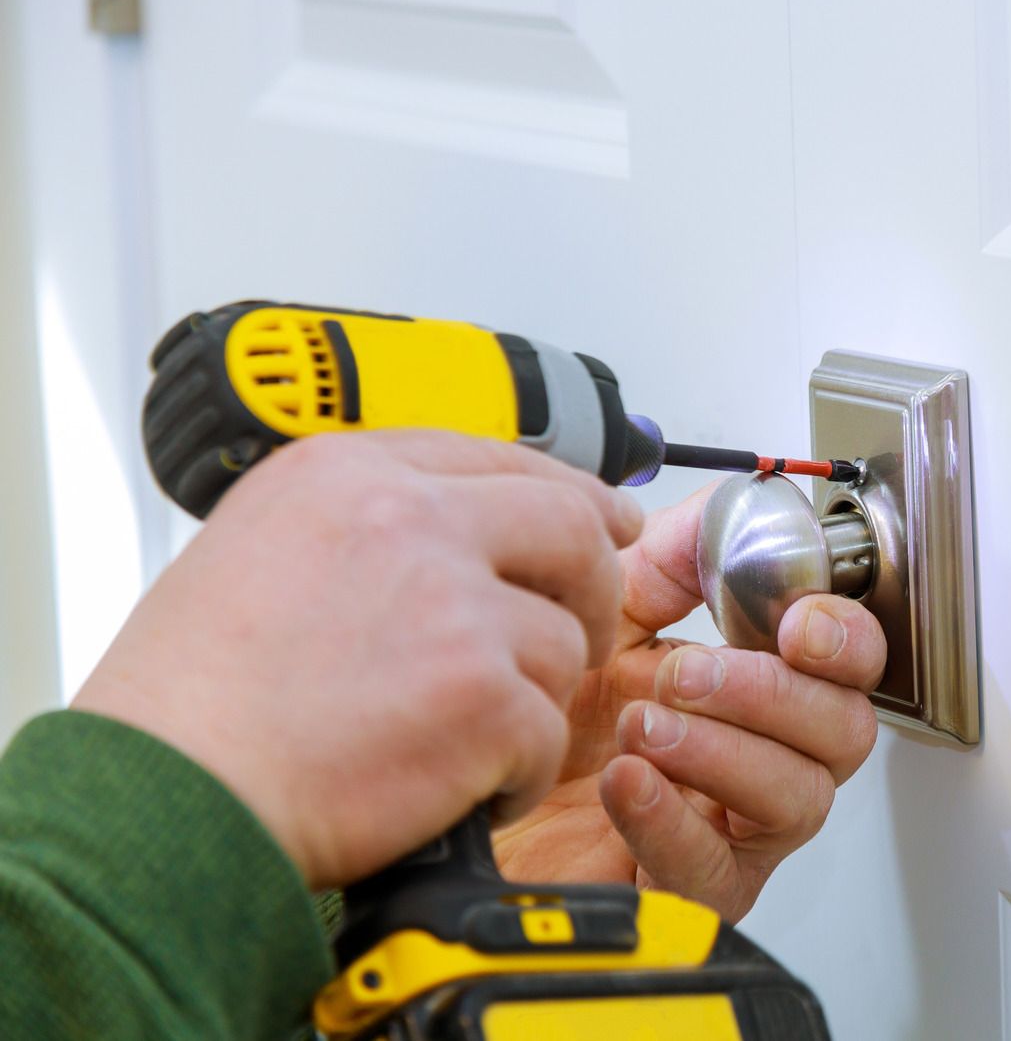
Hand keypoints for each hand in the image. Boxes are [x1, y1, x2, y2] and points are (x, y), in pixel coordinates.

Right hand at [73, 429, 641, 889]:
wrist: (162, 795)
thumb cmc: (187, 702)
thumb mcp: (258, 554)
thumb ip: (362, 530)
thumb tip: (456, 539)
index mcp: (347, 476)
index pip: (498, 457)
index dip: (568, 492)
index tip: (605, 518)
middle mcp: (409, 521)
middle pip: (567, 528)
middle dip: (593, 582)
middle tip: (587, 625)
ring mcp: (454, 605)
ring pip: (561, 641)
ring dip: (532, 698)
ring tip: (465, 739)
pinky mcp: (482, 695)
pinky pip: (546, 734)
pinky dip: (516, 772)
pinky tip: (463, 788)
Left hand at [491, 486, 886, 920]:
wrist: (468, 792)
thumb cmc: (541, 710)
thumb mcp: (602, 608)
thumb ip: (672, 557)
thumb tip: (729, 509)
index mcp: (752, 683)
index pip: (846, 663)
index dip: (843, 639)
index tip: (798, 621)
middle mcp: (757, 756)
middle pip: (844, 731)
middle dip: (776, 693)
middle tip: (690, 673)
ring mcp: (730, 828)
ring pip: (798, 800)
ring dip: (723, 752)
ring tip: (641, 725)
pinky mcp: (686, 891)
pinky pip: (717, 869)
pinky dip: (673, 818)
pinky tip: (625, 780)